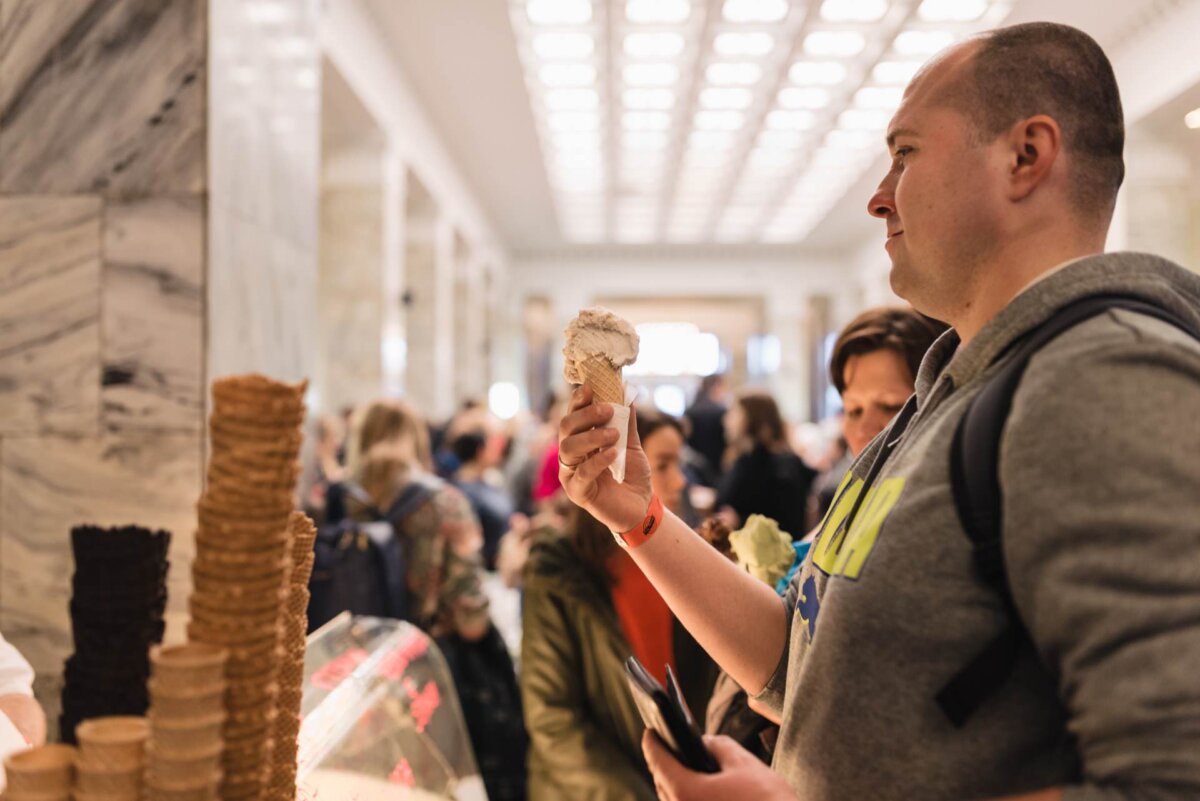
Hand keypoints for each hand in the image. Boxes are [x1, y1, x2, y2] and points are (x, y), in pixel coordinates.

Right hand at [558, 386, 651, 531]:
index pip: (573, 416)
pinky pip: (581, 473)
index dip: (578, 401)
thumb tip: (627, 394)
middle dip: (585, 415)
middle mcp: (571, 455)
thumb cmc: (632, 476)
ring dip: (592, 437)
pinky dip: (597, 461)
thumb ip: (628, 423)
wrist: (641, 507)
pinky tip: (614, 454)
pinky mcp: (577, 492)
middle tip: (607, 410)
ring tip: (614, 435)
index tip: (590, 388)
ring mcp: (571, 474)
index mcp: (581, 440)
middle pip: (566, 428)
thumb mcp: (632, 445)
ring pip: (569, 448)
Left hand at [643, 731, 796, 800]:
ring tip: (684, 767)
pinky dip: (688, 799)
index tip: (651, 732)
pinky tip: (700, 790)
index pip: (658, 761)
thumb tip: (705, 743)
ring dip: (675, 784)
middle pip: (662, 783)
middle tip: (668, 746)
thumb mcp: (743, 763)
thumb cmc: (767, 800)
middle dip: (664, 763)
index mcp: (686, 792)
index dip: (653, 742)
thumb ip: (718, 746)